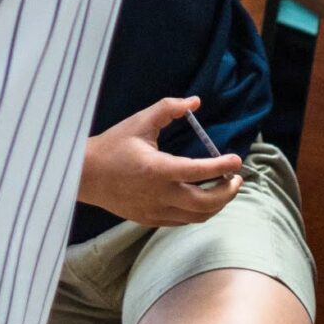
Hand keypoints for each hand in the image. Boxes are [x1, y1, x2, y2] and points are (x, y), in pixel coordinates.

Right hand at [77, 95, 244, 228]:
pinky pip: (182, 221)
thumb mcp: (139, 122)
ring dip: (216, 204)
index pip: (200, 171)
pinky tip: (201, 199)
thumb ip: (168, 109)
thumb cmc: (112, 146)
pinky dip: (198, 212)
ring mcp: (155, 211)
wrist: (85, 175)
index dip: (223, 166)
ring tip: (224, 189)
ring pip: (197, 216)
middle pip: (206, 202)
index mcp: (158, 169)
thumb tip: (195, 101)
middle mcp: (159, 195)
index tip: (237, 160)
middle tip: (236, 179)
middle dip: (228, 192)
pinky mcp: (150, 219)